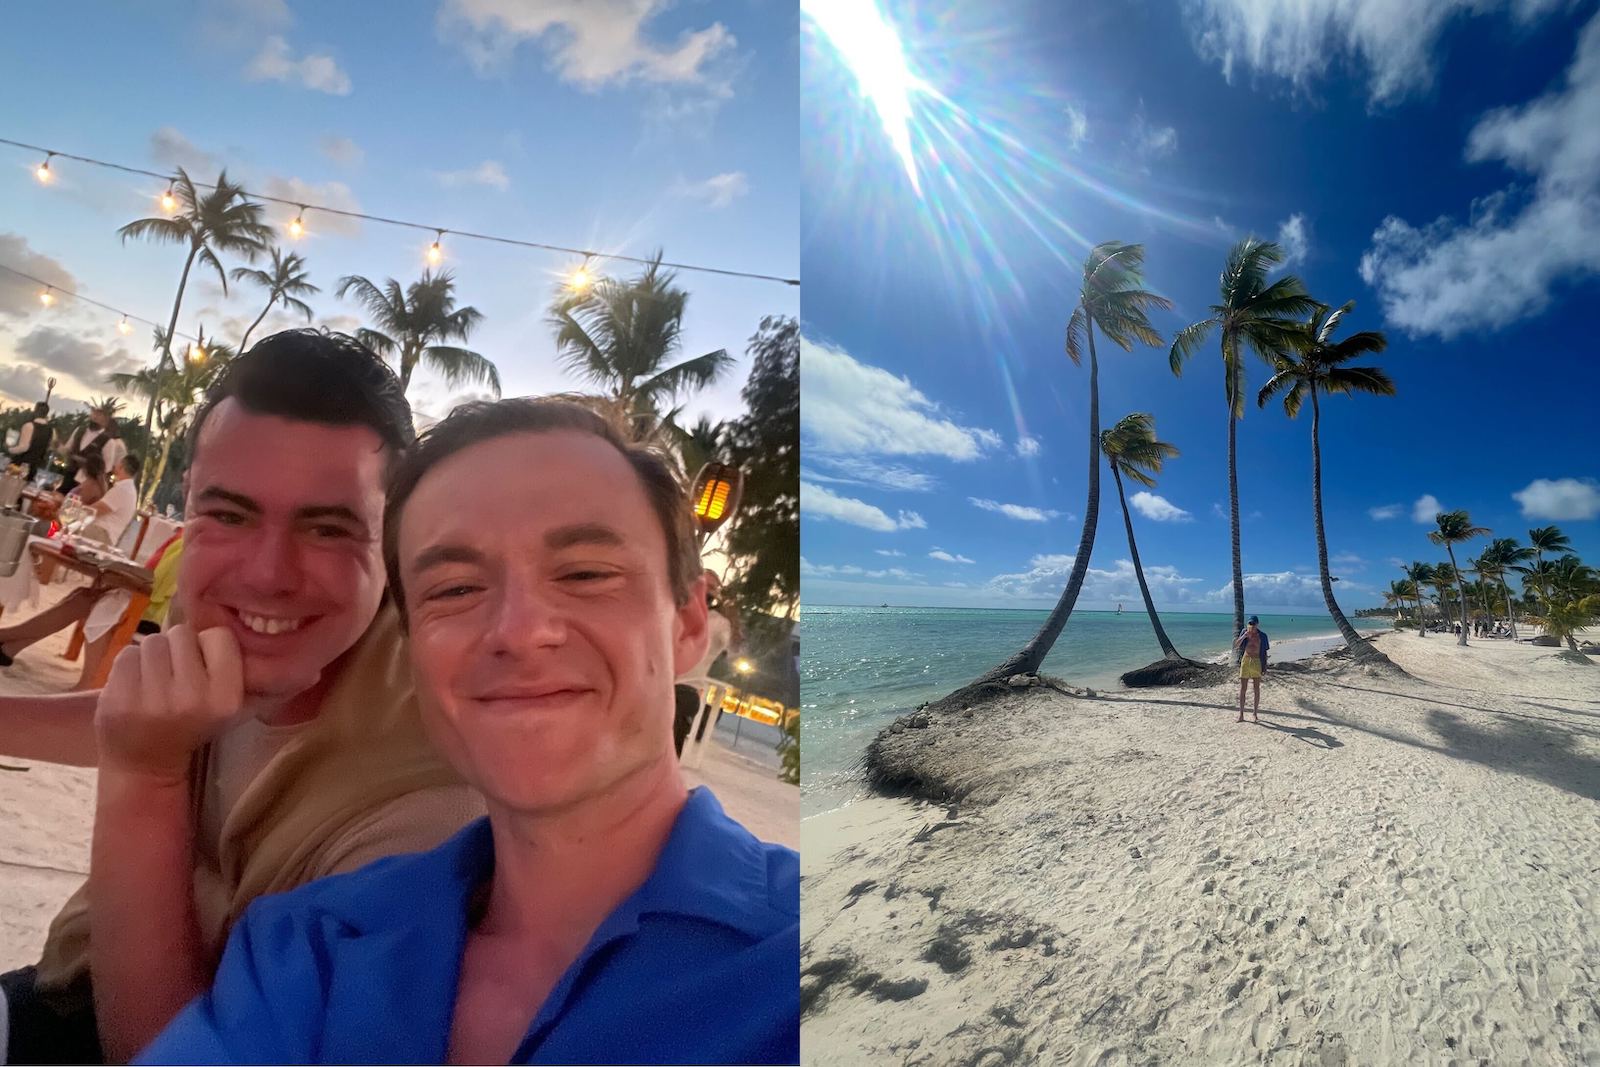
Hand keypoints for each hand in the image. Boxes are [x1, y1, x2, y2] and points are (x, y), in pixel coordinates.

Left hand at [94, 625, 245, 782]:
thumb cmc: (190, 727)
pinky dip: (129, 665)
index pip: (219, 635)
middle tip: (175, 675)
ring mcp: (151, 699)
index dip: (208, 646)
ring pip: (153, 640)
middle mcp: (192, 698)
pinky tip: (134, 687)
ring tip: (153, 680)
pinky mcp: (117, 699)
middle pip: (182, 633)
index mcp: (225, 698)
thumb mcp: (225, 704)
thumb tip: (219, 618)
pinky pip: (127, 653)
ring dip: (153, 656)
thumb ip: (229, 666)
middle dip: (178, 648)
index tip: (203, 666)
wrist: (144, 766)